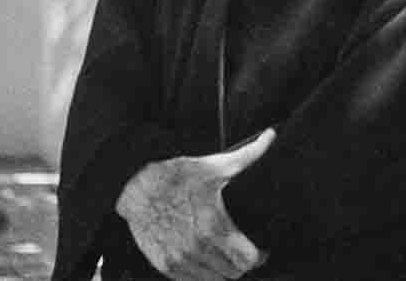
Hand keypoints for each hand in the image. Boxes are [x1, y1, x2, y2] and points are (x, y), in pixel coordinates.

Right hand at [115, 128, 275, 280]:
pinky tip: (205, 257)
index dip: (259, 255)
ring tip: (225, 254)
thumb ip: (248, 155)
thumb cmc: (175, 175)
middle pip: (233, 274)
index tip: (260, 248)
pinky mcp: (165, 265)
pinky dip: (202, 274)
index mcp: (213, 227)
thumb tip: (270, 137)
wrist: (135, 185)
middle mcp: (197, 249)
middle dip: (242, 263)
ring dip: (223, 271)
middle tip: (244, 249)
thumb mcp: (214, 165)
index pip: (247, 260)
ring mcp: (179, 261)